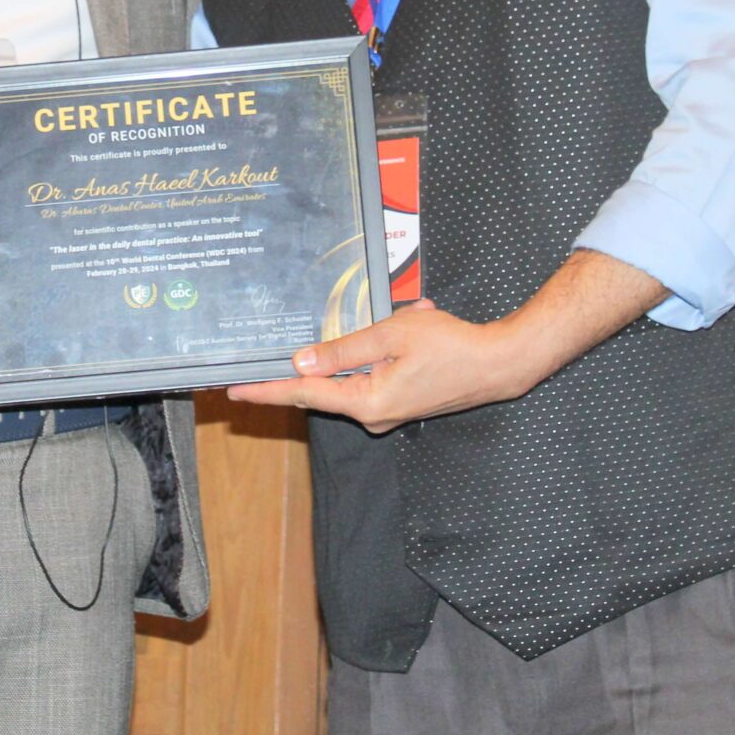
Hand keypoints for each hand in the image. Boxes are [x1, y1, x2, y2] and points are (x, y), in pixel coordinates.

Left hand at [225, 300, 535, 432]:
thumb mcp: (391, 336)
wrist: (499, 364)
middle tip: (270, 357)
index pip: (304, 394)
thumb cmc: (451, 346)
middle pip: (324, 389)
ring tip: (405, 319)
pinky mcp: (401, 404)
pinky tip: (413, 325)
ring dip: (366, 346)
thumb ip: (343, 350)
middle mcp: (374, 415)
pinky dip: (384, 352)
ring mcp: (388, 413)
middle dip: (311, 364)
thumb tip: (301, 361)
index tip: (235, 391)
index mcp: (367, 402)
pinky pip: (375, 376)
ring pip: (354, 377)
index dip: (268, 390)